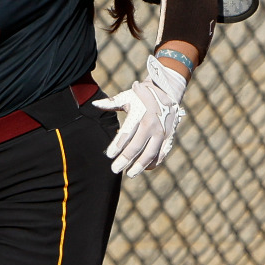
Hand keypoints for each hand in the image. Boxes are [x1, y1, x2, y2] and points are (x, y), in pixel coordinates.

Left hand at [92, 55, 187, 175]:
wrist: (167, 91)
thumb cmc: (141, 96)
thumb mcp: (127, 96)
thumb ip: (111, 103)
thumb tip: (94, 104)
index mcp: (140, 114)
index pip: (126, 134)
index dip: (117, 145)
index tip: (109, 155)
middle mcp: (152, 124)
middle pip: (137, 146)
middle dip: (125, 159)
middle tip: (114, 169)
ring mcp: (162, 132)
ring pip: (151, 153)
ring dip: (140, 165)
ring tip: (129, 173)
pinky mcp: (170, 136)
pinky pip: (162, 153)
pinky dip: (154, 162)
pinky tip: (145, 168)